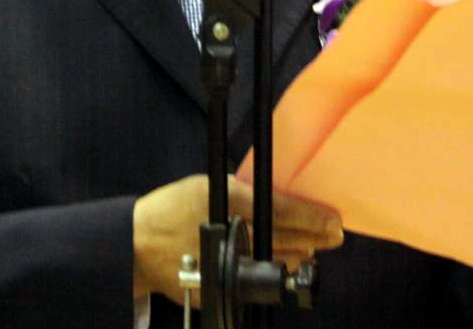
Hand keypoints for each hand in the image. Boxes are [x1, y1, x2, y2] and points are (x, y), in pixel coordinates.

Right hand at [132, 174, 343, 305]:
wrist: (139, 244)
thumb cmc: (170, 208)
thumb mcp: (206, 185)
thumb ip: (239, 192)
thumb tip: (270, 199)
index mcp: (229, 202)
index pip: (281, 209)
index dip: (310, 216)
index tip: (332, 219)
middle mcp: (233, 233)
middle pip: (285, 237)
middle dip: (313, 236)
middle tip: (333, 235)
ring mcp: (228, 263)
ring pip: (275, 259)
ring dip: (299, 252)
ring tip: (315, 248)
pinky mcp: (222, 286)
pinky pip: (257, 277)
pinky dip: (275, 267)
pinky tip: (289, 262)